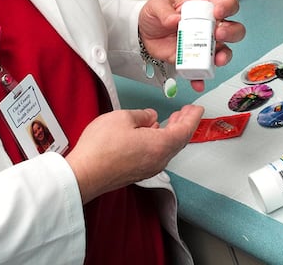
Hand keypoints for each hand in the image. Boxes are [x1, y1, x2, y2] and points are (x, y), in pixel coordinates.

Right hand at [65, 105, 202, 203]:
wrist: (84, 174)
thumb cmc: (101, 149)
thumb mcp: (122, 118)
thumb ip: (142, 115)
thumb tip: (150, 116)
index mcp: (160, 145)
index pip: (185, 129)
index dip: (193, 117)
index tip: (197, 109)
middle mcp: (159, 159)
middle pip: (179, 140)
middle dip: (184, 124)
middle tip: (187, 112)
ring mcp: (149, 168)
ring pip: (168, 148)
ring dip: (172, 132)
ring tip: (172, 120)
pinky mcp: (138, 172)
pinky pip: (158, 155)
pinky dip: (161, 141)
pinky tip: (153, 134)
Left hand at [138, 0, 244, 90]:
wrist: (144, 34)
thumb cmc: (156, 15)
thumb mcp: (157, 4)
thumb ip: (164, 10)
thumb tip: (174, 19)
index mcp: (204, 8)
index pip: (226, 4)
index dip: (227, 7)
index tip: (218, 12)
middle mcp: (209, 27)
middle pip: (233, 29)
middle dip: (230, 33)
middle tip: (218, 34)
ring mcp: (204, 46)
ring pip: (224, 52)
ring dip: (223, 57)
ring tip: (215, 59)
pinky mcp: (194, 61)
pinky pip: (203, 71)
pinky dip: (201, 77)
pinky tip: (197, 81)